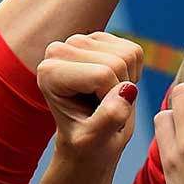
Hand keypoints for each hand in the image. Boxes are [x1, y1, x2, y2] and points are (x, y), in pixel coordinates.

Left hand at [37, 32, 142, 158]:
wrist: (87, 142)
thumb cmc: (86, 145)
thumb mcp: (94, 142)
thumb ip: (108, 118)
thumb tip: (127, 91)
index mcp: (49, 72)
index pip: (102, 75)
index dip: (111, 99)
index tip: (96, 116)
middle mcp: (59, 49)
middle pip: (116, 62)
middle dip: (120, 90)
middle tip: (105, 109)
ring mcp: (79, 41)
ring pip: (128, 55)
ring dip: (127, 81)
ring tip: (107, 99)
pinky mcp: (99, 38)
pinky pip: (134, 51)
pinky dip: (133, 73)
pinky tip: (113, 87)